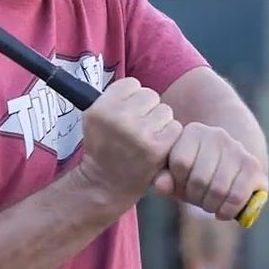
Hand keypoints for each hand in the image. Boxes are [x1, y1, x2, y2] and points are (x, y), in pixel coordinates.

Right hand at [77, 77, 182, 203]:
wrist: (106, 184)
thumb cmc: (103, 147)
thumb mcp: (94, 118)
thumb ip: (113, 98)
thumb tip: (136, 84)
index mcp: (101, 108)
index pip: (131, 84)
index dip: (131, 98)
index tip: (126, 113)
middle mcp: (118, 118)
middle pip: (150, 95)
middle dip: (147, 109)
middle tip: (137, 128)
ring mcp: (139, 133)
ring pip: (164, 110)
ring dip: (159, 122)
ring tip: (146, 137)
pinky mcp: (157, 147)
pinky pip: (175, 127)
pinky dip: (169, 136)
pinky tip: (156, 146)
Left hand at [154, 122, 268, 221]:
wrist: (228, 167)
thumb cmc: (194, 173)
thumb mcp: (174, 174)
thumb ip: (163, 178)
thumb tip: (161, 185)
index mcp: (193, 132)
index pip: (180, 163)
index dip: (179, 182)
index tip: (182, 185)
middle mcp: (217, 135)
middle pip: (200, 179)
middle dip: (195, 197)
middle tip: (198, 198)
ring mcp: (237, 149)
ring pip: (219, 190)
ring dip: (211, 206)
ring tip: (209, 203)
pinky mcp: (254, 166)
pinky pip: (237, 197)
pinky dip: (227, 211)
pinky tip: (222, 210)